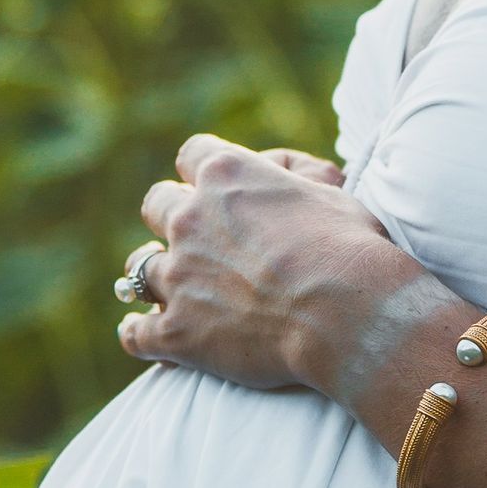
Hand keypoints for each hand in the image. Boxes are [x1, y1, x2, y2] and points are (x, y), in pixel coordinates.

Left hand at [116, 132, 424, 392]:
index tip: (214, 186)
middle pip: (156, 204)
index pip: (193, 153)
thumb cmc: (350, 249)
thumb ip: (295, 178)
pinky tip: (143, 334)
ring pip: (139, 267)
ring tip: (170, 288)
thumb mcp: (331, 192)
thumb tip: (281, 172)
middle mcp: (190, 219)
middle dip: (171, 218)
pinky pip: (136, 332)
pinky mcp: (176, 331)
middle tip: (194, 238)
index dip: (203, 171)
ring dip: (155, 274)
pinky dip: (138, 333)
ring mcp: (178, 276)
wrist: (347, 315)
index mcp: (227, 176)